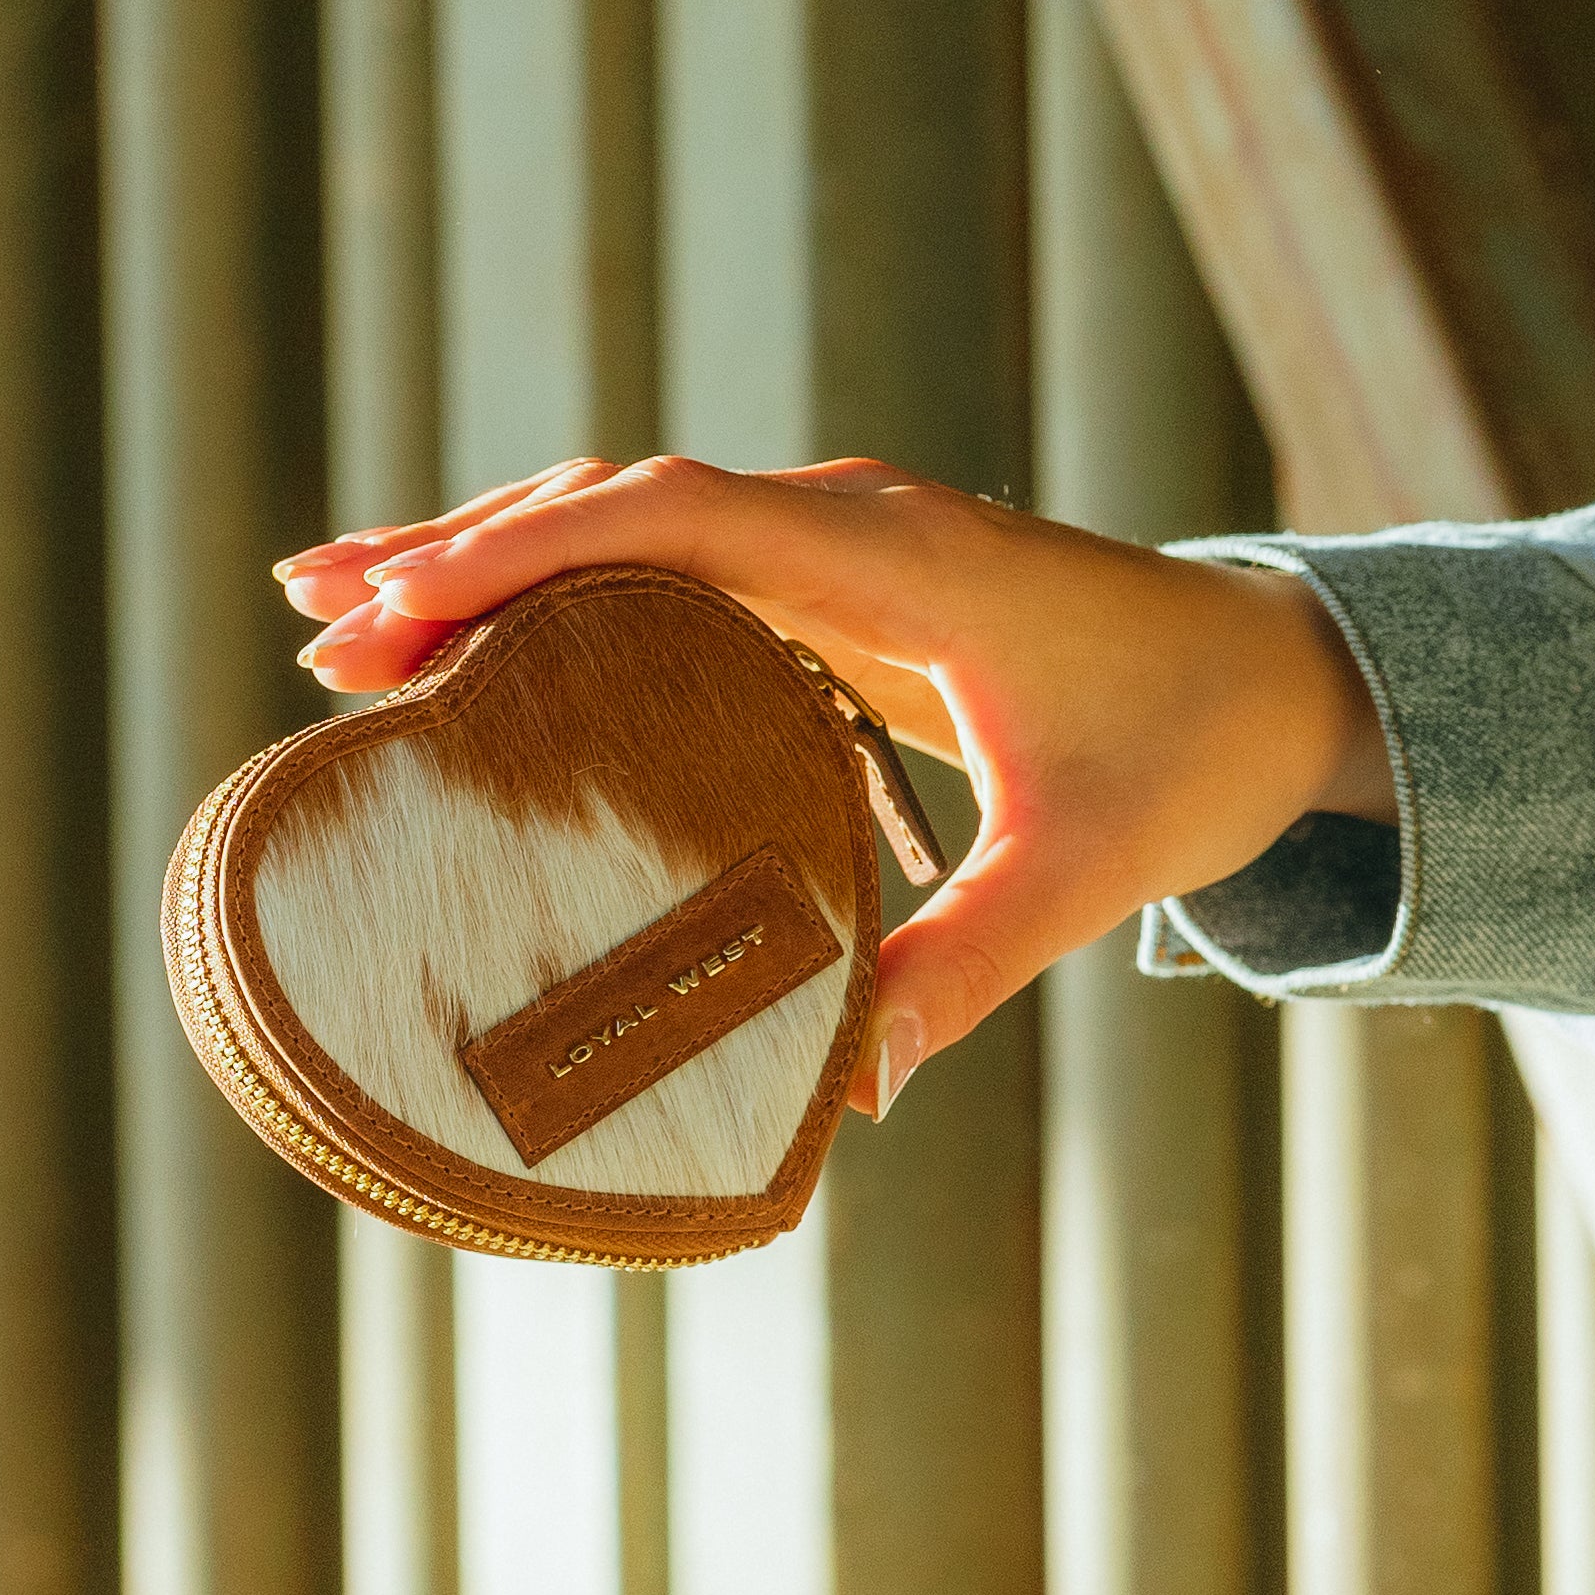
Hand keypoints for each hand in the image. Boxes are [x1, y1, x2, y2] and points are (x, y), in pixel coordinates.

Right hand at [276, 454, 1391, 1110]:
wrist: (1274, 677)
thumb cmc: (1188, 758)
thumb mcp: (1087, 871)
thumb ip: (968, 964)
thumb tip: (853, 1090)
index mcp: (896, 554)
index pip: (672, 514)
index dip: (529, 550)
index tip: (408, 600)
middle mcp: (845, 520)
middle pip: (611, 504)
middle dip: (461, 559)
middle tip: (321, 637)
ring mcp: (827, 541)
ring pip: (619, 523)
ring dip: (483, 563)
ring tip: (333, 627)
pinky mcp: (820, 581)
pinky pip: (660, 563)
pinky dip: (553, 588)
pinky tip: (459, 637)